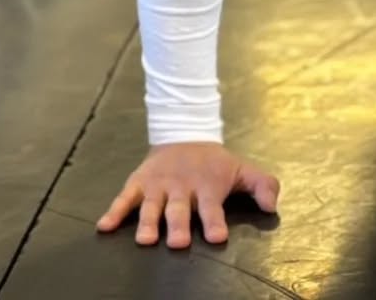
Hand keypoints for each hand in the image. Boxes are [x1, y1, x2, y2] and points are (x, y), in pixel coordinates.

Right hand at [96, 142, 279, 248]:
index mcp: (206, 186)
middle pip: (179, 209)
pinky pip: (125, 198)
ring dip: (148, 222)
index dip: (214, 221)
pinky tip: (104, 226)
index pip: (211, 207)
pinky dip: (114, 211)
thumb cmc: (215, 163)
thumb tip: (271, 206)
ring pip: (152, 206)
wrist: (184, 133)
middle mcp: (181, 187)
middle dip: (179, 225)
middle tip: (178, 243)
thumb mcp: (242, 169)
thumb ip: (263, 185)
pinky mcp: (139, 183)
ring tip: (146, 240)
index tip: (217, 236)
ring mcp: (158, 185)